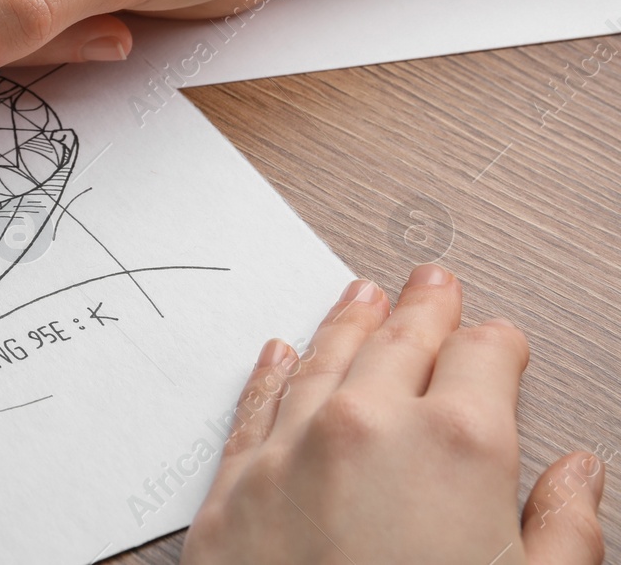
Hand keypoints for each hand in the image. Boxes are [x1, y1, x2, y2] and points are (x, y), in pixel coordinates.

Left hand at [182, 264, 605, 564]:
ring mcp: (290, 450)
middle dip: (424, 309)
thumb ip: (567, 530)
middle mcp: (367, 426)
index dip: (498, 346)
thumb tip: (579, 476)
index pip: (485, 358)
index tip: (500, 342)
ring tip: (362, 294)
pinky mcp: (231, 486)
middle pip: (401, 341)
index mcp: (459, 445)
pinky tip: (281, 351)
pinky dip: (272, 372)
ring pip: (324, 358)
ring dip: (348, 323)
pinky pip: (255, 405)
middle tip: (432, 281)